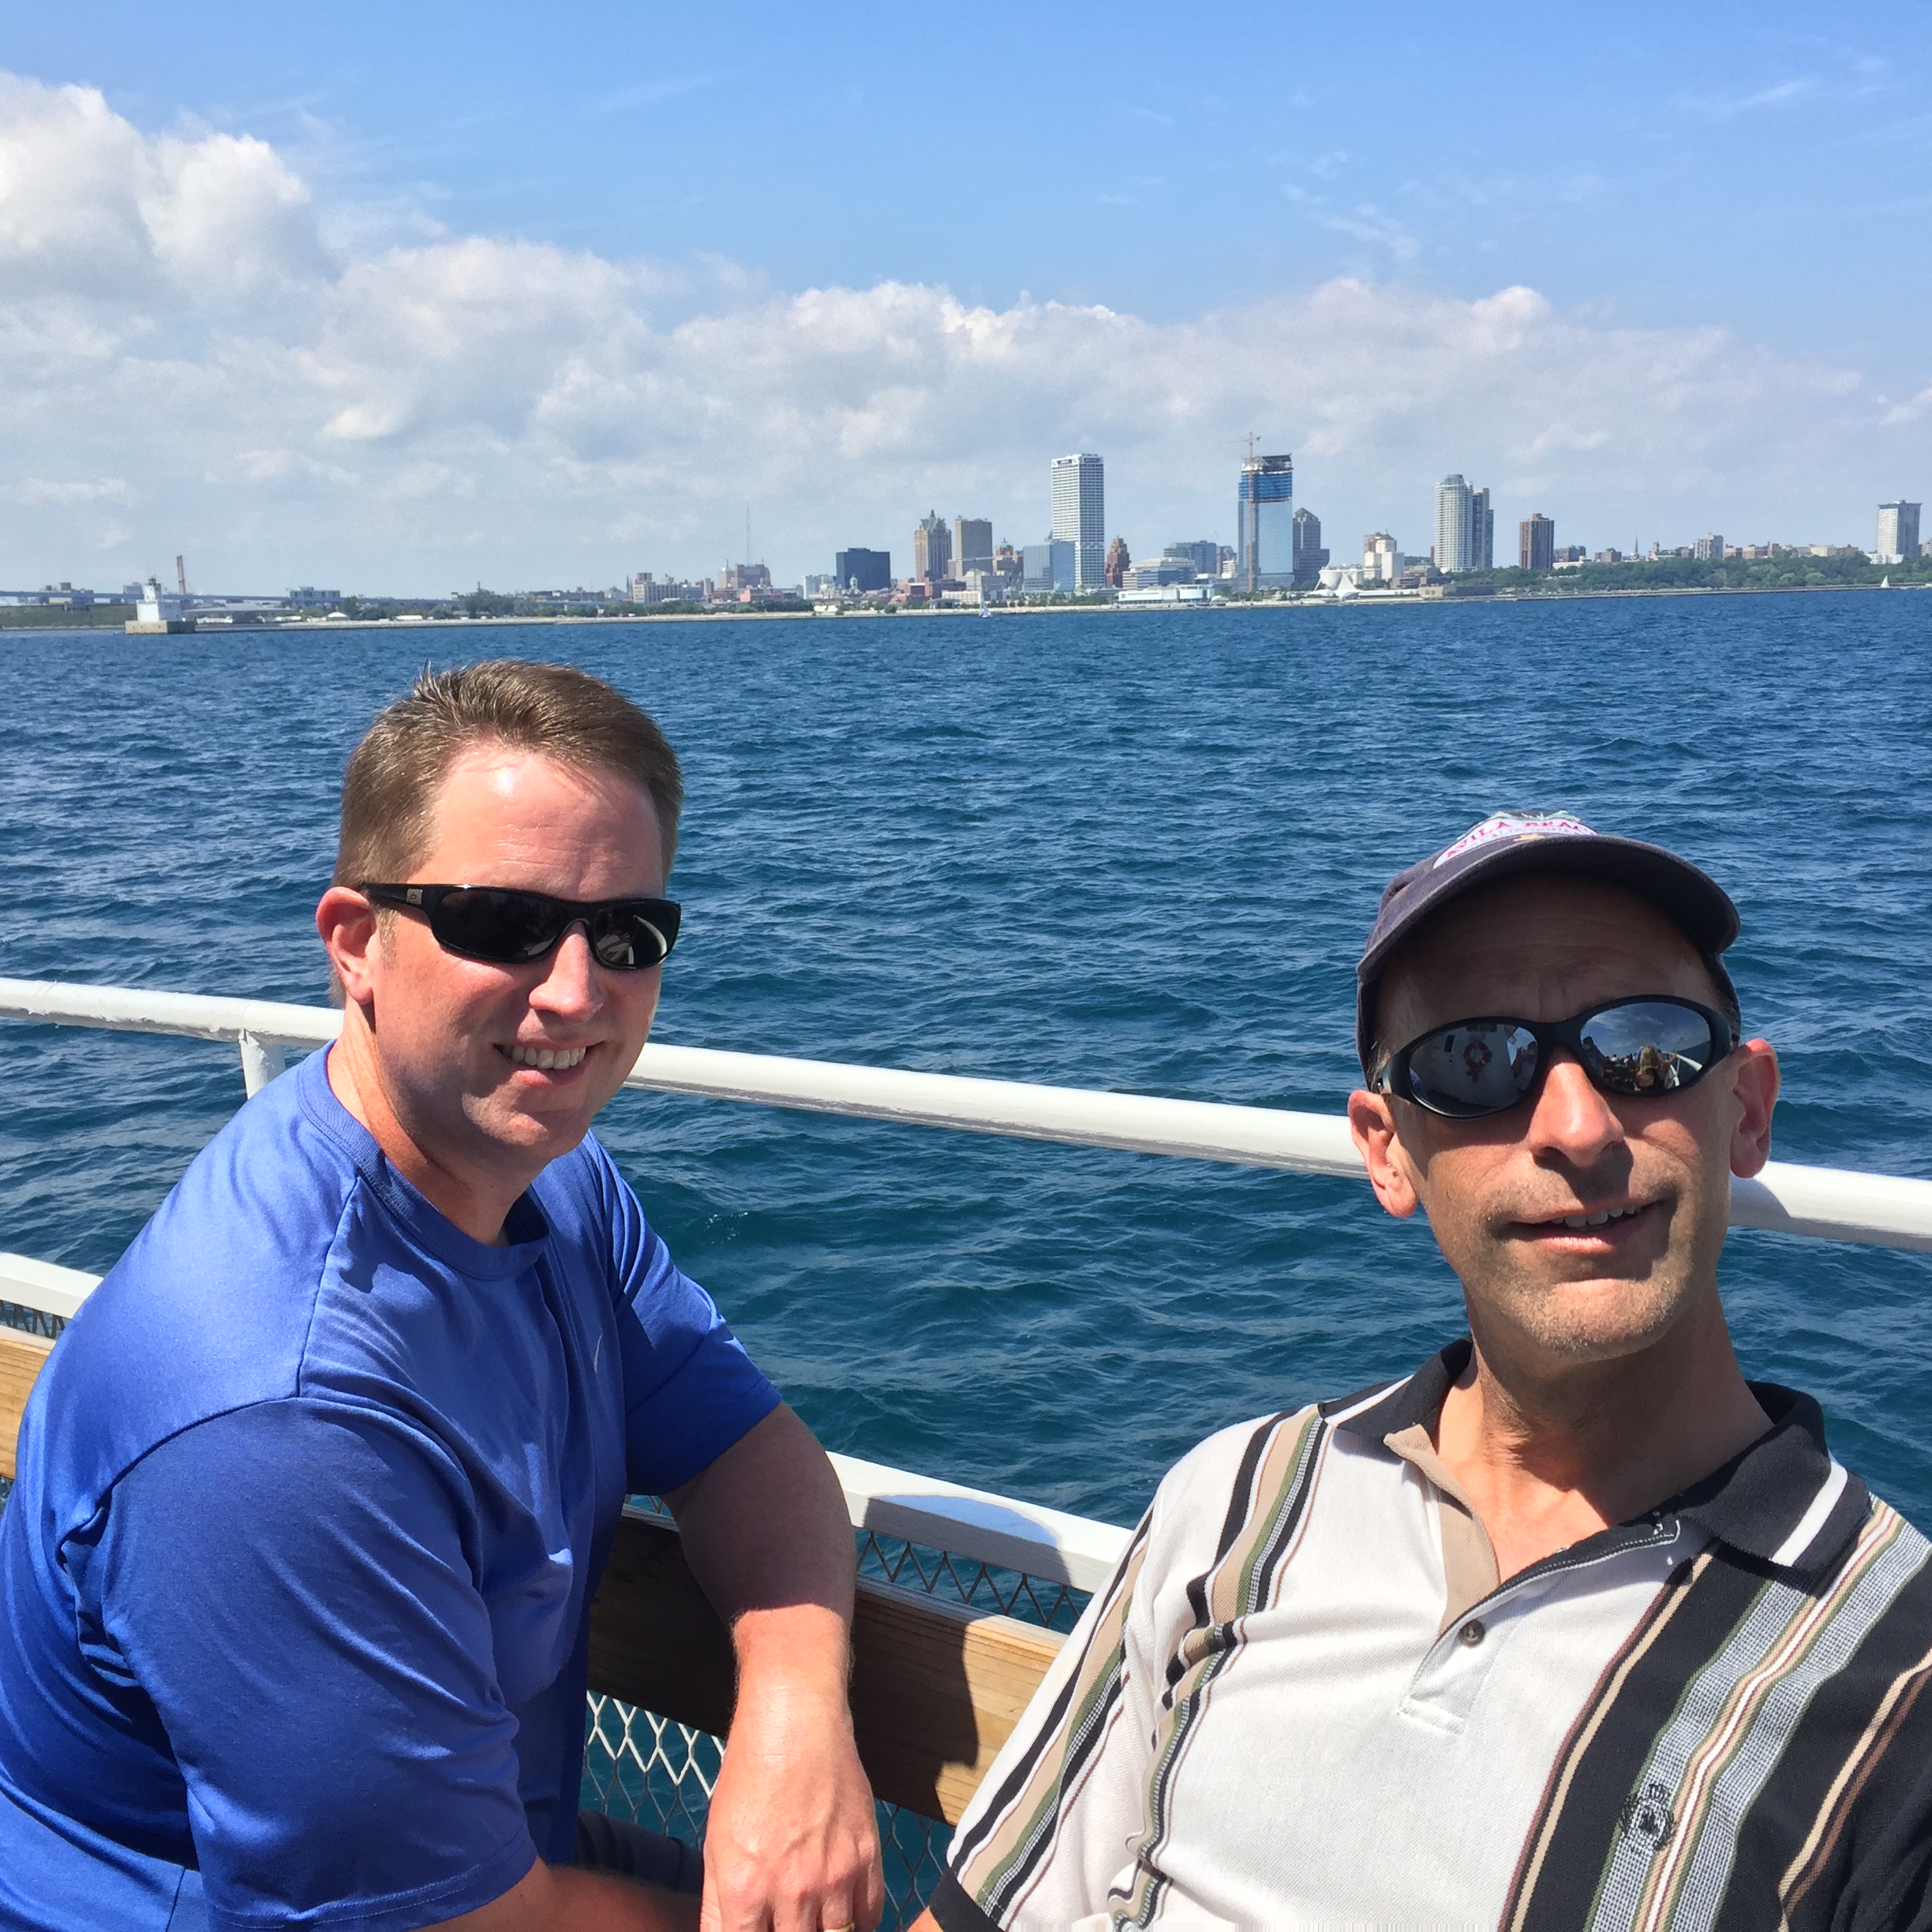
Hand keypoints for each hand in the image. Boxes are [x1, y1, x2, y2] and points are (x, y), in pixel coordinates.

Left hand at [699, 1635, 882, 1931]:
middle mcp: (791, 1891)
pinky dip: (858, 1921)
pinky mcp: (866, 1855)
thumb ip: (717, 1906)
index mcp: (744, 1890)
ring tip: (815, 1921)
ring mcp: (833, 1875)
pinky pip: (869, 1914)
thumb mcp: (716, 1844)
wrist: (793, 1724)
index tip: (761, 1931)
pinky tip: (844, 1912)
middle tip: (789, 1924)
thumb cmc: (749, 1777)